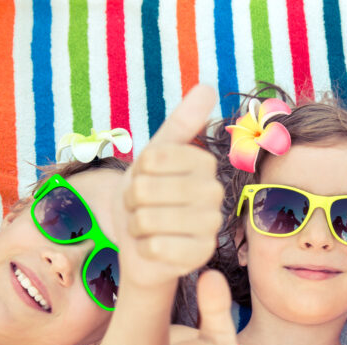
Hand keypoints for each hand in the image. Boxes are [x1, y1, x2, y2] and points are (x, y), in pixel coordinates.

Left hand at [115, 85, 222, 287]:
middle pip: (147, 189)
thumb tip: (208, 87)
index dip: (137, 169)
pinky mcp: (201, 256)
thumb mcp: (155, 156)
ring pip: (148, 219)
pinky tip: (154, 249)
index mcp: (205, 164)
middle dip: (132, 199)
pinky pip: (156, 248)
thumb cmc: (147, 195)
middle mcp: (214, 194)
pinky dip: (144, 249)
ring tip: (146, 227)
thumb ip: (182, 122)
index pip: (155, 157)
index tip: (144, 177)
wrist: (142, 243)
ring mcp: (210, 227)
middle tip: (140, 206)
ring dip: (136, 225)